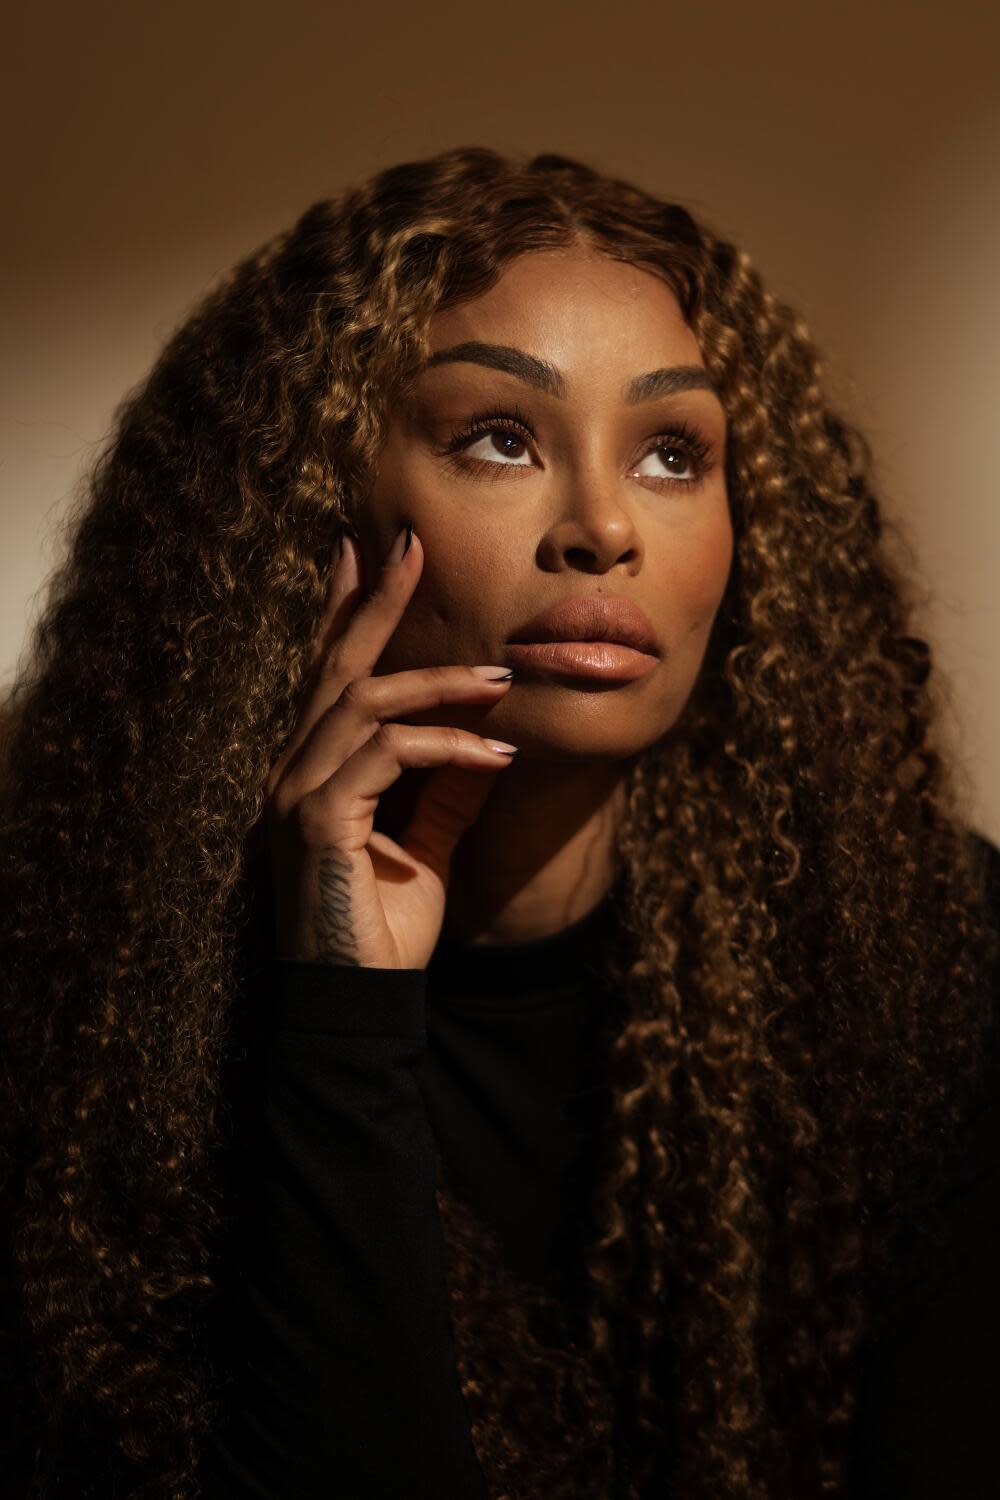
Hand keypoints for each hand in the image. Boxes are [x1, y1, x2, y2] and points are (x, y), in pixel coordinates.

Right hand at [263, 524, 516, 968]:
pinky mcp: (317, 820)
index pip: (332, 677)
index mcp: (317, 771)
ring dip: (438, 682)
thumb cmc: (384, 931)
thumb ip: (449, 792)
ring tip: (501, 677)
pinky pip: (385, 756)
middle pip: (336, 666)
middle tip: (409, 543)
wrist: (360, 1003)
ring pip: (365, 702)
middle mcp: (295, 771)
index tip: (369, 552)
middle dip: (374, 601)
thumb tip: (489, 742)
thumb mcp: (428, 846)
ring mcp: (297, 793)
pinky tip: (493, 752)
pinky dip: (444, 745)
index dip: (349, 611)